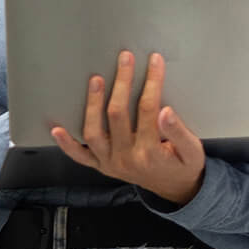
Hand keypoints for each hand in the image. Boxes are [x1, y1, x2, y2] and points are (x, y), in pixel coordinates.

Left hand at [51, 50, 205, 205]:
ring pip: (94, 132)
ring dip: (92, 105)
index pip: (148, 108)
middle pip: (118, 114)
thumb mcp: (193, 151)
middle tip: (124, 58)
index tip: (153, 60)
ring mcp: (110, 162)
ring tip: (96, 80)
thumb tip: (166, 111)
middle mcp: (127, 157)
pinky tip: (56, 129)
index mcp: (151, 152)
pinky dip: (67, 144)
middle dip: (121, 82)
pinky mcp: (100, 166)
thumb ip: (179, 132)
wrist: (175, 189)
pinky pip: (79, 156)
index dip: (151, 82)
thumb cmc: (184, 165)